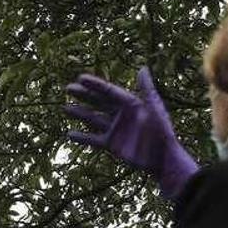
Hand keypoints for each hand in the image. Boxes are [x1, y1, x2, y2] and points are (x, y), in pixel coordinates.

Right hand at [64, 67, 198, 198]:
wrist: (162, 158)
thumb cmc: (161, 132)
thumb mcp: (154, 108)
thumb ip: (147, 89)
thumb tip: (143, 68)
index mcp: (130, 103)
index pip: (109, 91)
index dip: (95, 85)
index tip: (80, 78)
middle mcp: (120, 114)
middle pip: (98, 102)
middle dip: (84, 95)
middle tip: (68, 88)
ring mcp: (115, 129)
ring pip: (93, 118)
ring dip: (79, 113)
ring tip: (65, 108)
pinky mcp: (112, 144)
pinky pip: (93, 139)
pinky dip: (82, 137)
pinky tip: (69, 134)